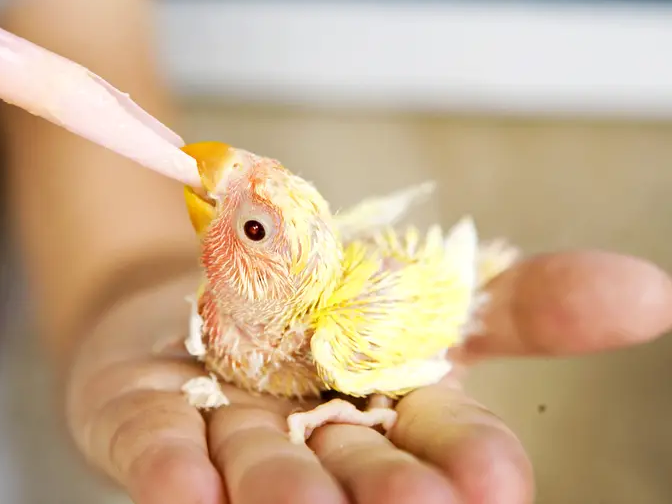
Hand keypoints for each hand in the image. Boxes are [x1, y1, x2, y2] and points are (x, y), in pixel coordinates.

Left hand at [68, 251, 671, 503]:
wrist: (206, 281)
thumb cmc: (329, 303)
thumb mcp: (429, 289)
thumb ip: (526, 301)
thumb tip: (655, 292)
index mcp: (388, 413)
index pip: (444, 446)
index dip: (470, 464)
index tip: (496, 485)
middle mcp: (313, 439)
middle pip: (355, 469)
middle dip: (384, 492)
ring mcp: (225, 431)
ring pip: (259, 466)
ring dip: (281, 489)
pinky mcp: (143, 414)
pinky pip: (153, 442)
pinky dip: (169, 464)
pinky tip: (184, 486)